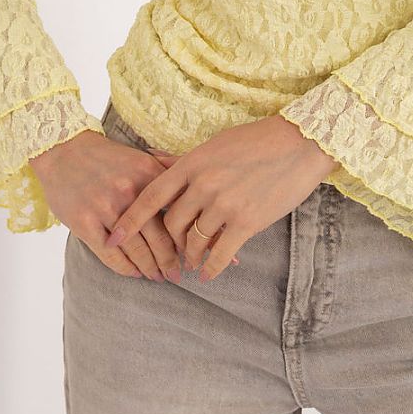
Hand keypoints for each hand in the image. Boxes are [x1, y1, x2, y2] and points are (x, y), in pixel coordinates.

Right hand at [29, 130, 187, 281]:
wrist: (65, 151)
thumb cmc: (107, 157)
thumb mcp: (141, 158)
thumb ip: (167, 171)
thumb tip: (194, 187)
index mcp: (148, 173)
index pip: (173, 212)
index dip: (183, 236)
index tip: (190, 250)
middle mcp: (130, 191)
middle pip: (158, 237)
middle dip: (170, 261)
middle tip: (177, 275)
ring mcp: (106, 208)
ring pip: (136, 250)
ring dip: (149, 268)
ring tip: (158, 277)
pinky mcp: (84, 223)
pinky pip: (110, 255)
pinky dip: (125, 268)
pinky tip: (134, 273)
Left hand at [104, 114, 339, 281]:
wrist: (299, 143)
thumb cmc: (256, 140)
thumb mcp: (215, 144)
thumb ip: (182, 160)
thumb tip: (151, 161)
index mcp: (193, 163)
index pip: (151, 196)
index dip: (129, 220)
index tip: (113, 237)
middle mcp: (203, 184)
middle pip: (172, 224)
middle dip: (170, 241)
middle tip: (173, 251)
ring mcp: (225, 204)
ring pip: (194, 241)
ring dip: (192, 255)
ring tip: (193, 261)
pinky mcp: (247, 222)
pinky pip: (220, 254)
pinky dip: (212, 268)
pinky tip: (210, 272)